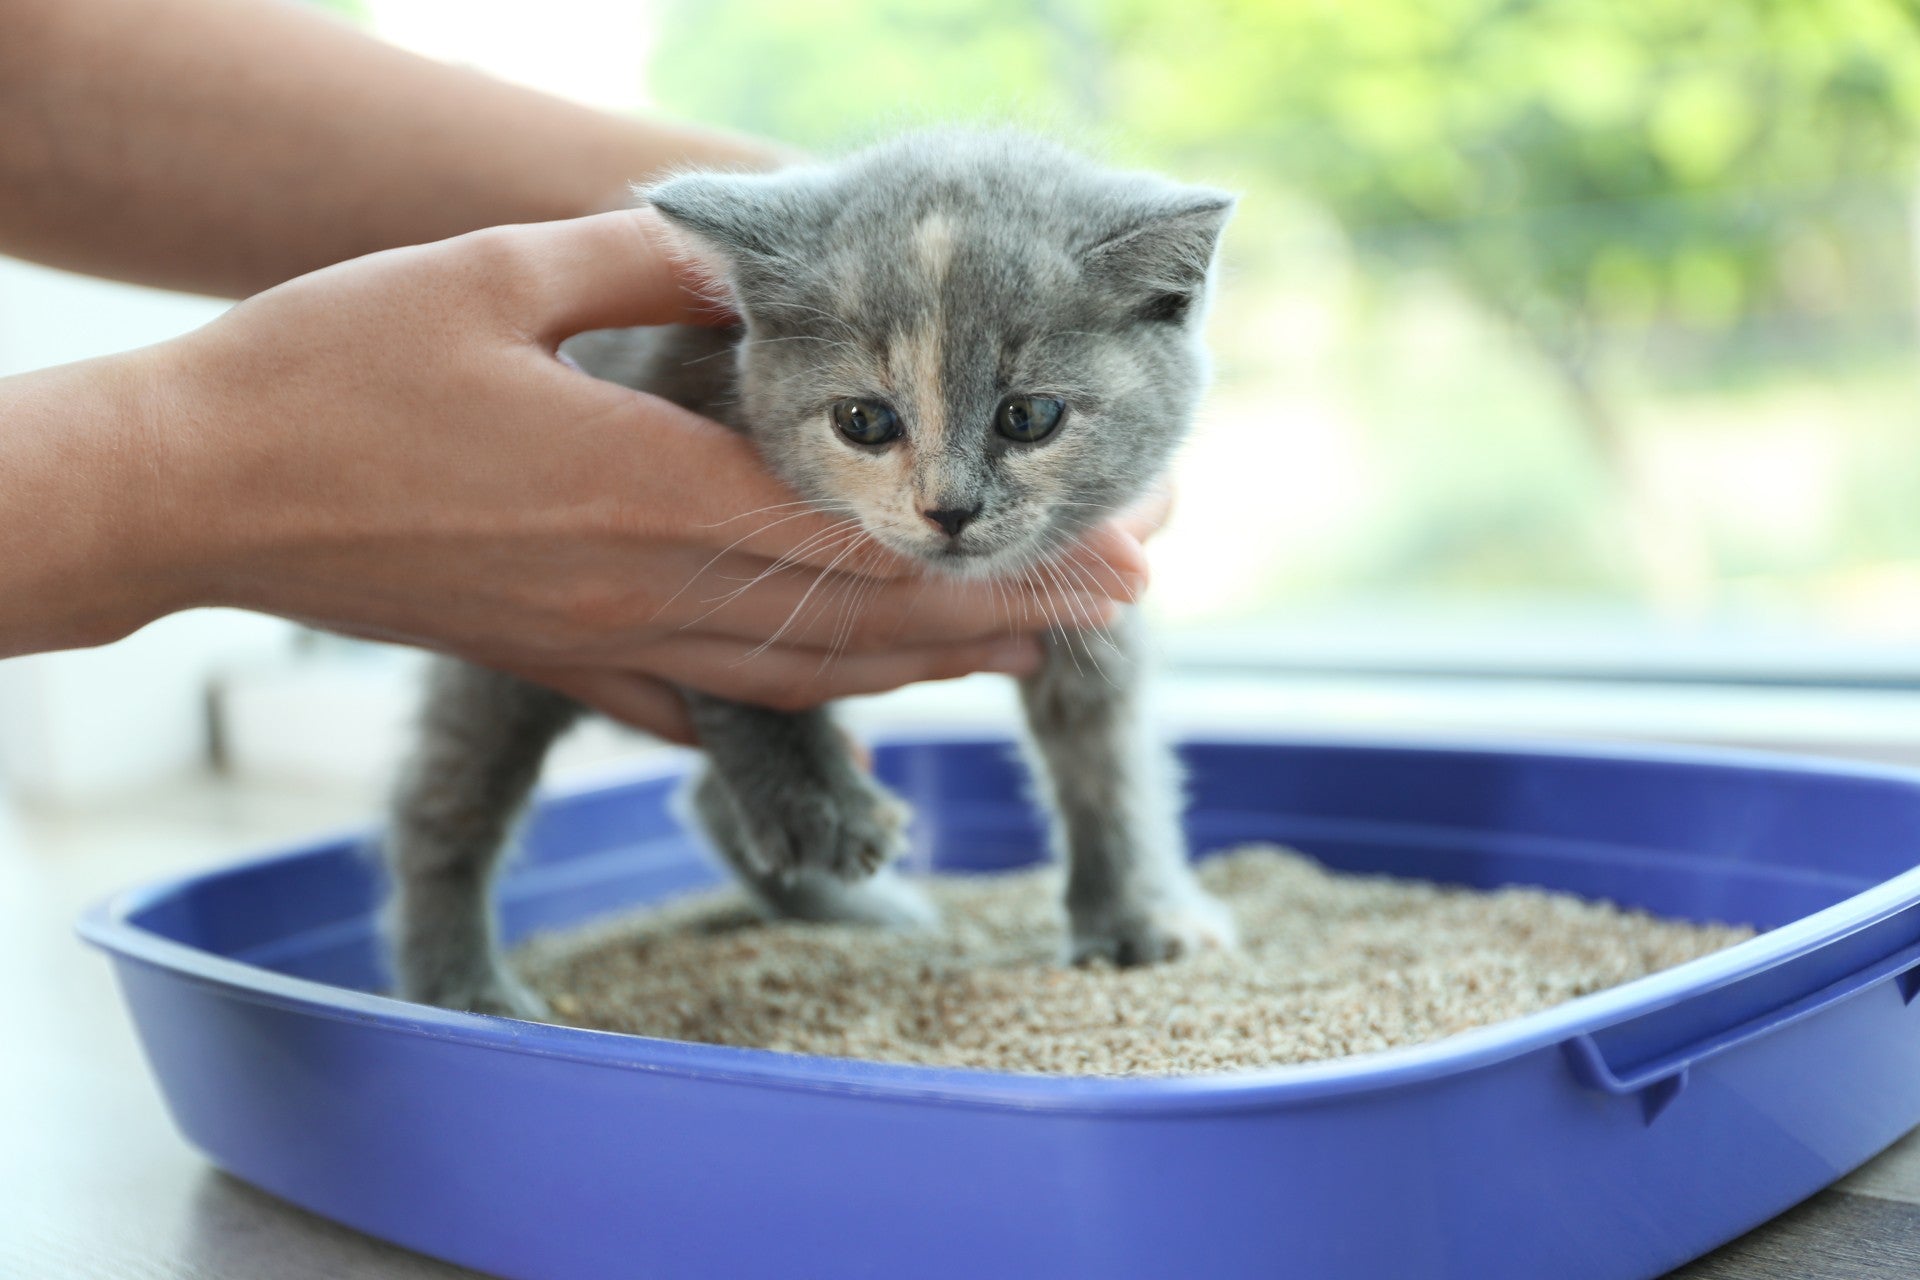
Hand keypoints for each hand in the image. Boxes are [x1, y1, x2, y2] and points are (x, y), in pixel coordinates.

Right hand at [128, 211, 1155, 740]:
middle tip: (1119, 605)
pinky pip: (711, 701)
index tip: (1115, 552)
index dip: (1007, 550)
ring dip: (930, 667)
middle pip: (869, 622)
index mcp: (651, 490)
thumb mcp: (496, 274)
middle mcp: (650, 588)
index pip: (875, 537)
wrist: (201, 490)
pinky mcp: (566, 664)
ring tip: (1024, 652)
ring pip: (808, 676)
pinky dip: (805, 699)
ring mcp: (609, 642)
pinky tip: (855, 697)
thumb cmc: (332, 368)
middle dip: (1009, 612)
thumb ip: (651, 263)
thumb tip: (766, 251)